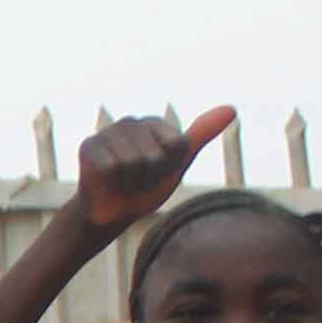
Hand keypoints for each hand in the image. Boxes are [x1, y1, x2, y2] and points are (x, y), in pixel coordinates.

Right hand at [68, 105, 235, 238]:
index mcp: (154, 123)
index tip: (157, 175)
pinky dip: (112, 184)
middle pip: (155, 156)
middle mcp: (131, 121)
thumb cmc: (144, 189)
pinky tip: (106, 183)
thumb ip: (201, 136)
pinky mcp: (89, 146)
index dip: (169, 168)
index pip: (177, 145)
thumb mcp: (177, 164)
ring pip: (134, 162)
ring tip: (123, 183)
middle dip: (149, 178)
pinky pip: (112, 168)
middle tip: (137, 183)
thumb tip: (232, 108)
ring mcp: (108, 132)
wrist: (111, 214)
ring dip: (131, 183)